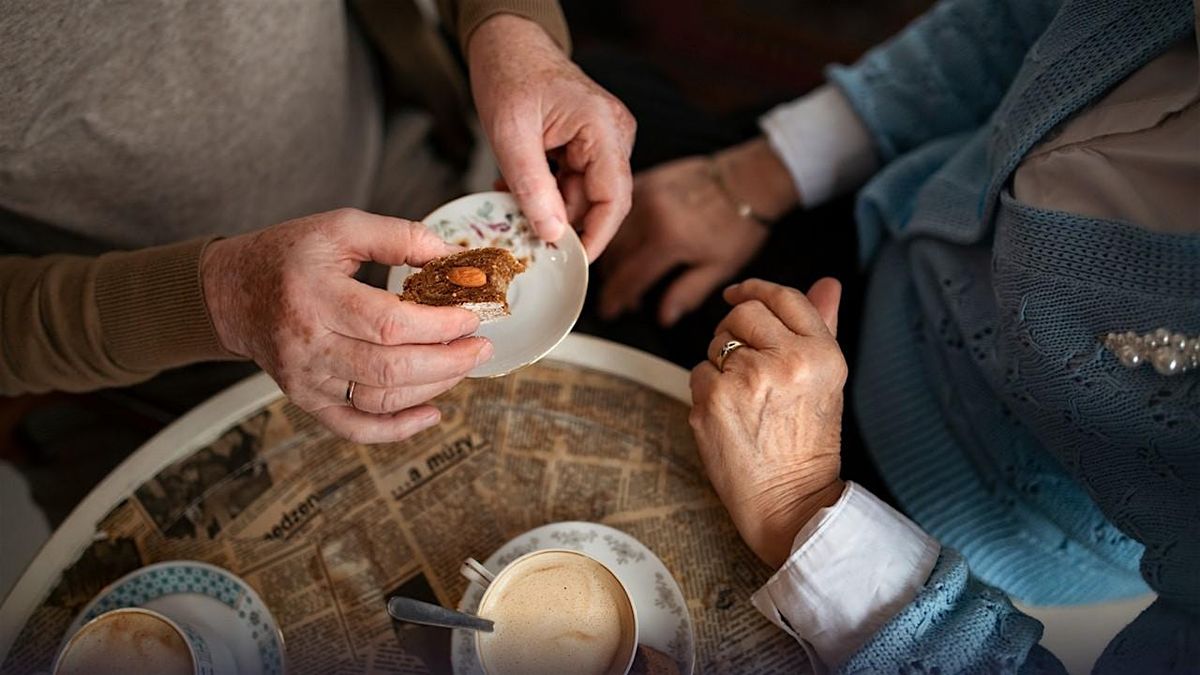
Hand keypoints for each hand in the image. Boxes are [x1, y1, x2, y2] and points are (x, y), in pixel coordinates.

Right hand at [201, 209, 491, 443]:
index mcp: (315, 296)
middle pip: (390, 368)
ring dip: (434, 387)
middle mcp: (308, 345)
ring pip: (381, 399)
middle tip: (482, 346)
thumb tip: (453, 258)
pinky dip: (398, 429)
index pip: (389, 323)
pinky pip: (356, 428)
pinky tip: (432, 414)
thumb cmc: (288, 256)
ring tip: (464, 364)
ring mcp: (307, 380)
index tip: (472, 315)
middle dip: (449, 361)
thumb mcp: (340, 228)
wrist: (231, 293)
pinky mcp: (308, 401)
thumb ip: (399, 236)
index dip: (439, 325)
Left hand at [468, 14, 635, 260]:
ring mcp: (605, 138)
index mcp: (603, 127)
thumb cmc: (509, 73)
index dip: (595, 237)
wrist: (507, 41)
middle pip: (600, 201)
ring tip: (510, 200)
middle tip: (523, 233)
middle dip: (562, 221)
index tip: (571, 262)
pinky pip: (575, 181)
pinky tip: (518, 186)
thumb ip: (532, 187)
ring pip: (583, 195)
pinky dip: (547, 191)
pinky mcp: (590, 143)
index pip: (614, 199)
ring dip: (549, 206)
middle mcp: (614, 134)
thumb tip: (551, 234)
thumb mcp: (511, 135)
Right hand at [600, 138, 798, 325]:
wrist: (748, 180)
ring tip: (624, 273)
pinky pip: (620, 211)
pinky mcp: (647, 180)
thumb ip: (687, 293)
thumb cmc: (739, 223)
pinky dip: (617, 230)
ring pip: (613, 232)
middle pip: (614, 256)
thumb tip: (664, 317)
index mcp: (667, 239)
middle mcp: (650, 215)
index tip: (611, 310)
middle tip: (621, 297)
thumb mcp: (720, 268)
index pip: (629, 277)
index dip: (616, 298)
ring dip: (612, 256)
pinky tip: (627, 244)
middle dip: (612, 280)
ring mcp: (645, 194)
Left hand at [688, 278, 845, 566]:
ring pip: (716, 343)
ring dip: (721, 363)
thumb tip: (828, 283)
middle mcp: (788, 361)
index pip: (783, 297)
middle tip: (746, 365)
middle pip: (743, 313)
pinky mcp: (713, 398)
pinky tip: (729, 416)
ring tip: (745, 399)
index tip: (738, 293)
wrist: (790, 500)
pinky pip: (698, 372)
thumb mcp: (826, 381)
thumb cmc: (807, 443)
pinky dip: (706, 390)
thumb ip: (823, 326)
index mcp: (821, 353)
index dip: (755, 289)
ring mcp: (747, 378)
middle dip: (735, 330)